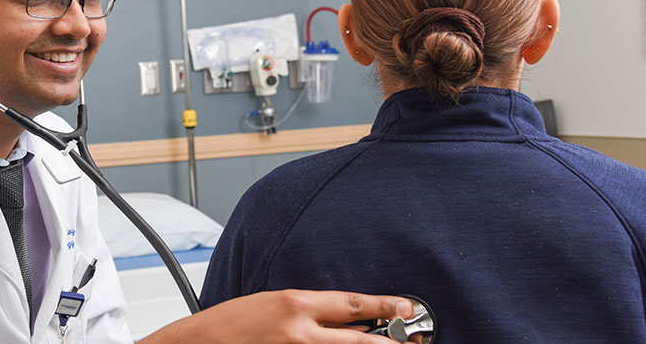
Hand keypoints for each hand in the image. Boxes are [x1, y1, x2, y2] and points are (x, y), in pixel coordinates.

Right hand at [141, 289, 413, 343]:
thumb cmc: (230, 325)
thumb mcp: (272, 305)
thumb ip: (312, 313)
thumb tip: (353, 322)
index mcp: (294, 305)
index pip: (352, 305)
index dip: (385, 307)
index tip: (407, 309)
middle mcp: (299, 334)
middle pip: (361, 342)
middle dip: (392, 342)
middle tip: (414, 340)